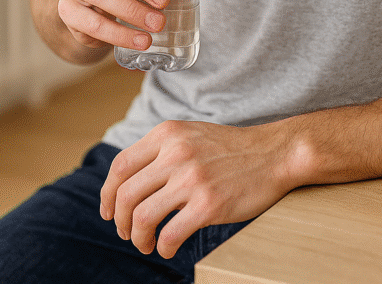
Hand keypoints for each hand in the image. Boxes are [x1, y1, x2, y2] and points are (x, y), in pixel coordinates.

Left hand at [99, 119, 295, 257]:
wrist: (273, 153)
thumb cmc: (231, 149)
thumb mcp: (191, 135)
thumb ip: (161, 151)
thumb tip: (127, 183)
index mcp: (168, 134)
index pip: (120, 166)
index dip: (108, 194)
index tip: (108, 212)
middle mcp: (176, 153)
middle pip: (125, 195)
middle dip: (120, 222)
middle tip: (128, 233)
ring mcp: (192, 178)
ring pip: (142, 217)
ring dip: (138, 238)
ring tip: (147, 243)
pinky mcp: (208, 204)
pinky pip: (169, 234)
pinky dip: (162, 247)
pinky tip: (168, 246)